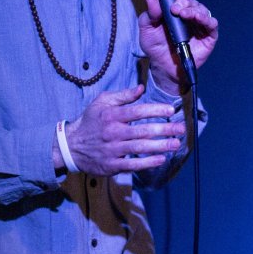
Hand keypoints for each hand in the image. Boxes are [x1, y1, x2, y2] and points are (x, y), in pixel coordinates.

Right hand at [57, 85, 185, 175]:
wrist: (71, 146)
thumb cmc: (90, 121)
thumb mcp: (102, 102)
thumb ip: (122, 96)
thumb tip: (141, 88)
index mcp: (111, 115)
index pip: (137, 111)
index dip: (155, 110)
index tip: (171, 110)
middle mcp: (113, 132)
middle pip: (143, 130)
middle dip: (164, 129)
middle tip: (181, 128)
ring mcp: (113, 150)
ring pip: (140, 147)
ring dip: (161, 146)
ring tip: (176, 144)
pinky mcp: (112, 165)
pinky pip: (133, 164)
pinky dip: (148, 162)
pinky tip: (161, 159)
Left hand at [139, 0, 218, 94]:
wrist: (163, 67)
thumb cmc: (155, 46)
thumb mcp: (147, 29)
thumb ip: (149, 14)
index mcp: (175, 9)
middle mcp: (189, 14)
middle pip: (192, 1)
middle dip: (184, 2)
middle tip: (175, 9)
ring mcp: (199, 25)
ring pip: (202, 10)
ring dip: (194, 10)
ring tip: (184, 14)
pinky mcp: (208, 36)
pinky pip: (212, 24)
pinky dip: (207, 19)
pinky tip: (199, 19)